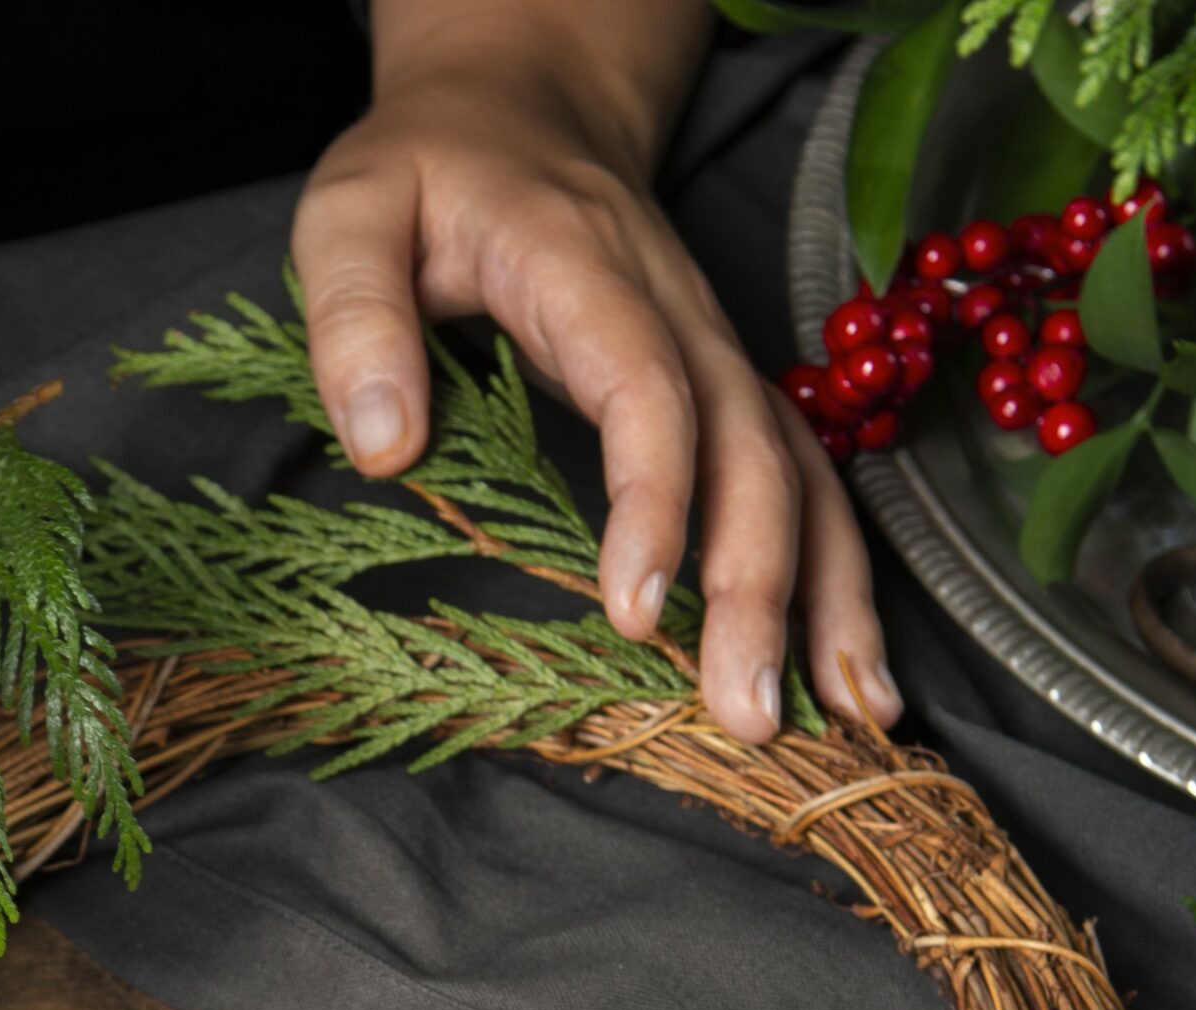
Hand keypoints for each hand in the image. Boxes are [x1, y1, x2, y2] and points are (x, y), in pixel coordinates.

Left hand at [293, 1, 899, 740]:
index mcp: (584, 270)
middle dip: (760, 585)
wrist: (517, 108)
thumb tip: (381, 448)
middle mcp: (676, 312)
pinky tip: (845, 665)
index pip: (644, 388)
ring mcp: (712, 348)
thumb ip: (354, 320)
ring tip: (844, 715)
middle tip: (743, 712)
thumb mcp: (349, 214)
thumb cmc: (424, 172)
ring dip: (828, 593)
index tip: (635, 609)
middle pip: (750, 448)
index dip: (656, 498)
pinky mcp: (720, 384)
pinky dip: (833, 571)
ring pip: (801, 469)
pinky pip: (798, 476)